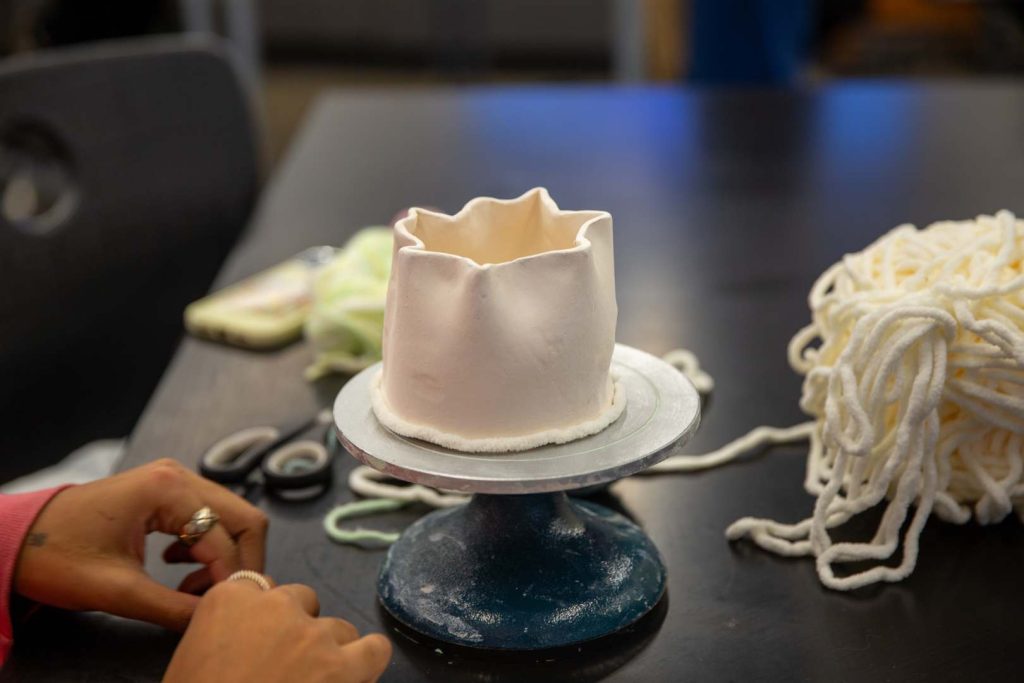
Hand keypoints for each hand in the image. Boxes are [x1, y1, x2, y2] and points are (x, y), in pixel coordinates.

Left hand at [13, 459, 267, 630]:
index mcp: (167, 489)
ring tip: (191, 588)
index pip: (226, 538)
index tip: (221, 610)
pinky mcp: (168, 491)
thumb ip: (173, 608)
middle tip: (220, 599)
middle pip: (244, 518)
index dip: (231, 579)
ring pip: (230, 518)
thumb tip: (214, 620)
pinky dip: (205, 548)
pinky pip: (209, 518)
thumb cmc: (56, 556)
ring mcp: (174, 480)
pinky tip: (176, 568)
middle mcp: (178, 476)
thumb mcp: (116, 591)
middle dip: (240, 563)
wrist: (18, 539)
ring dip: (222, 557)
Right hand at [163, 579, 390, 682]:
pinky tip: (358, 675)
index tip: (260, 645)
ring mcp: (311, 634)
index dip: (264, 620)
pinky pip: (374, 649)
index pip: (260, 590)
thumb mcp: (189, 659)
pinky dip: (369, 660)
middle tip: (287, 668)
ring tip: (315, 682)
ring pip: (337, 628)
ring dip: (329, 651)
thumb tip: (250, 642)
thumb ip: (225, 636)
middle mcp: (274, 606)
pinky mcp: (340, 666)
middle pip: (302, 602)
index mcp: (228, 601)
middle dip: (297, 631)